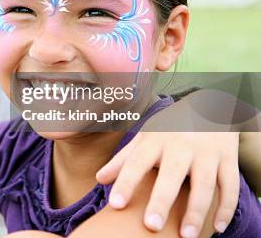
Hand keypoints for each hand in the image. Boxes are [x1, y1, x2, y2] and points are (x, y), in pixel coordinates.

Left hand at [96, 131, 239, 236]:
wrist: (210, 105)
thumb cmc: (170, 128)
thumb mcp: (146, 138)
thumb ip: (124, 159)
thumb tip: (99, 179)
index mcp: (156, 139)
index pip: (137, 161)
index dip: (126, 182)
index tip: (115, 204)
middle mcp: (181, 145)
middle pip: (172, 174)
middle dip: (161, 200)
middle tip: (151, 225)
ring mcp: (206, 152)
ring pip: (204, 183)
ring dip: (196, 211)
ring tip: (186, 235)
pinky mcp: (228, 158)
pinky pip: (230, 185)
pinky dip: (226, 207)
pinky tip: (218, 228)